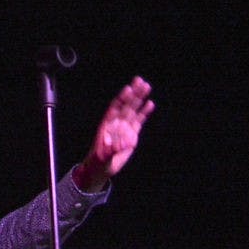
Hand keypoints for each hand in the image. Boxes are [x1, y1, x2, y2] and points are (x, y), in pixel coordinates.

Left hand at [74, 76, 154, 190]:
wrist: (102, 168)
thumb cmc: (98, 161)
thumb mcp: (103, 157)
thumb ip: (112, 150)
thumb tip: (124, 144)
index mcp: (106, 125)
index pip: (115, 108)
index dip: (121, 98)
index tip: (128, 89)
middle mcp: (116, 123)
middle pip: (126, 105)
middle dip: (133, 93)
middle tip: (140, 81)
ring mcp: (124, 127)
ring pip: (133, 110)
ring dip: (140, 98)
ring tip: (147, 86)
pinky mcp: (132, 134)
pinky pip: (139, 120)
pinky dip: (144, 112)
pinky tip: (150, 104)